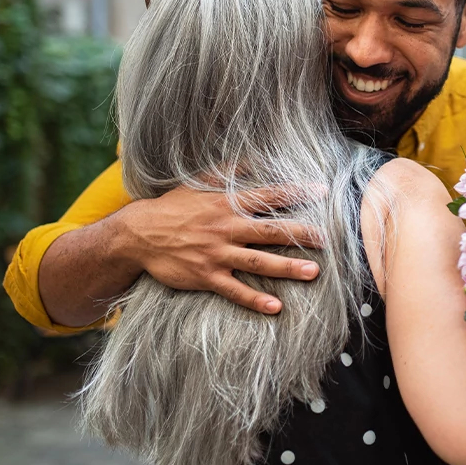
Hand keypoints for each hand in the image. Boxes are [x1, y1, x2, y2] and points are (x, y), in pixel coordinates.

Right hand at [116, 185, 322, 314]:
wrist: (137, 235)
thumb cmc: (171, 208)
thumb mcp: (198, 183)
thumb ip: (228, 172)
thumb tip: (253, 157)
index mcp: (226, 204)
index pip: (268, 196)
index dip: (296, 192)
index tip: (322, 191)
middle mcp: (225, 228)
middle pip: (270, 230)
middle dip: (301, 233)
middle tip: (328, 238)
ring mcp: (216, 254)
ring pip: (258, 261)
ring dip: (287, 267)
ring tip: (313, 273)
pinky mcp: (205, 276)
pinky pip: (234, 290)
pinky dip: (254, 299)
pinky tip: (275, 307)